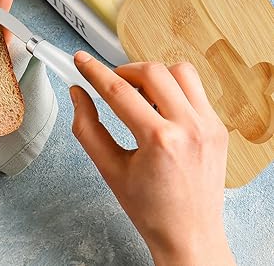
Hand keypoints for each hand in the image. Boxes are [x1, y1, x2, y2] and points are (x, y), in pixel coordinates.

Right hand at [70, 53, 234, 265]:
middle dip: (124, 70)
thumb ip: (87, 128)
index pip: (119, 92)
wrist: (189, 234)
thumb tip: (78, 95)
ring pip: (179, 71)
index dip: (95, 72)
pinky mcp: (217, 126)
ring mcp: (209, 125)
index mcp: (160, 141)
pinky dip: (173, 87)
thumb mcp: (109, 169)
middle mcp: (190, 127)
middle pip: (152, 72)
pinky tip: (160, 104)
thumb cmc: (150, 209)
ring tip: (139, 93)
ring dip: (153, 75)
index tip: (82, 61)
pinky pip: (195, 88)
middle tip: (111, 82)